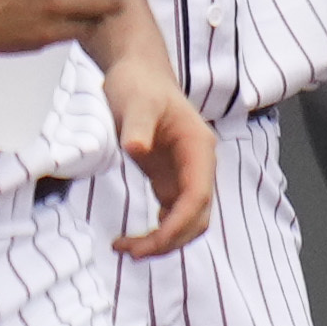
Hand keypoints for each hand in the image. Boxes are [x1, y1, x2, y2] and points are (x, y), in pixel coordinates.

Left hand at [106, 60, 219, 259]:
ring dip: (164, 242)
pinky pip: (172, 216)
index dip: (178, 224)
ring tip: (127, 249)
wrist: (137, 73)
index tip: (150, 242)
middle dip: (169, 240)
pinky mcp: (171, 180)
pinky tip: (134, 239)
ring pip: (187, 222)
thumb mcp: (135, 101)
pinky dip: (158, 234)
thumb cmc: (139, 85)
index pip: (198, 197)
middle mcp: (199, 166)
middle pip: (197, 217)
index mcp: (199, 148)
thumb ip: (137, 125)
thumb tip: (136, 147)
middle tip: (131, 252)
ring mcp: (186, 175)